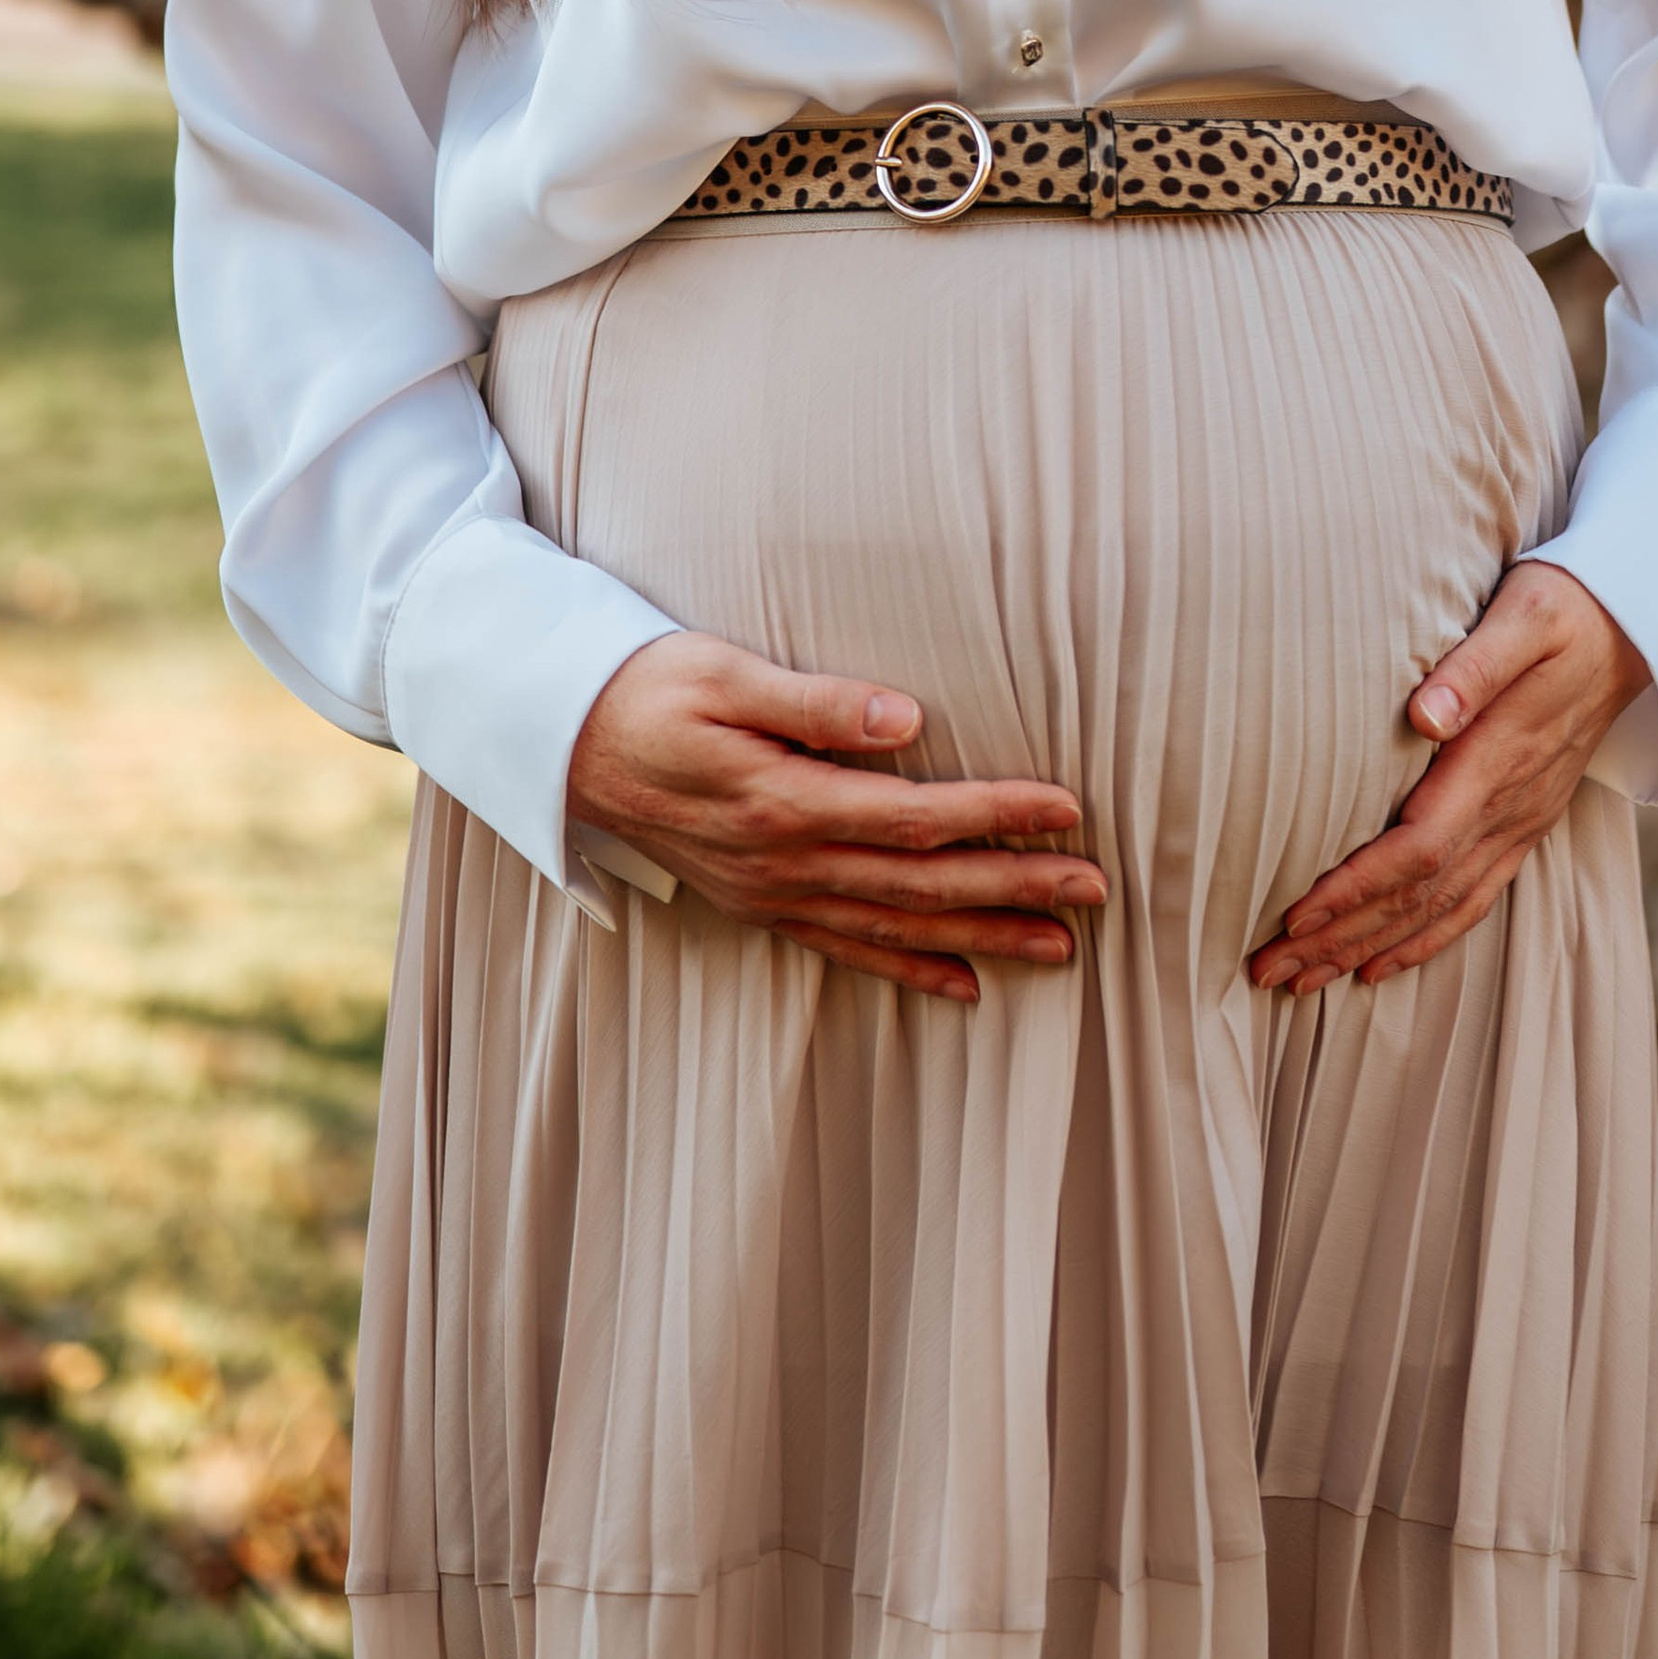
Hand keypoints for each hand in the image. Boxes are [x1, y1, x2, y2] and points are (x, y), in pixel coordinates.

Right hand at [568, 634, 1104, 1003]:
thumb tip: (905, 720)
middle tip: (1094, 890)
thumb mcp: (723, 673)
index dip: (994, 815)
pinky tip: (962, 986)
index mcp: (784, 801)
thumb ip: (815, 700)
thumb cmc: (647, 690)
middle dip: (1013, 888)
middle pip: (920, 882)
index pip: (914, 816)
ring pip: (895, 926)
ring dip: (980, 937)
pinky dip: (908, 969)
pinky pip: (847, 948)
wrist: (563, 744)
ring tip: (1057, 948)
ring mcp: (773, 892)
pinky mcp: (762, 903)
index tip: (1065, 810)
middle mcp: (786, 861)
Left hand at [1248, 564, 1647, 998]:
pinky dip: (1424, 940)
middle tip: (1271, 971)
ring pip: (1441, 909)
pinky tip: (1381, 964)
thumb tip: (1424, 715)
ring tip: (1304, 982)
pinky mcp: (1524, 824)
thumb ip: (1475, 668)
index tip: (1297, 916)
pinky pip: (1473, 900)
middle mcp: (1510, 807)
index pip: (1419, 847)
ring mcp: (1520, 823)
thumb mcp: (1525, 618)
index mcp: (1497, 761)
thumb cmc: (1567, 610)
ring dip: (1370, 949)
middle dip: (1343, 938)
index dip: (1358, 888)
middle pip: (1419, 895)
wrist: (1635, 631)